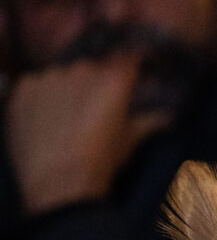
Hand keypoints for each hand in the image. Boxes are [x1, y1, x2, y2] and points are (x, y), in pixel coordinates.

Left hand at [5, 52, 162, 212]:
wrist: (58, 183)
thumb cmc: (101, 162)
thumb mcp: (130, 142)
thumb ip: (151, 122)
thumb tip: (170, 116)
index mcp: (113, 80)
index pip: (127, 57)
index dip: (131, 63)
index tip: (134, 70)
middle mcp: (81, 70)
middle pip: (92, 65)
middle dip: (97, 80)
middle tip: (98, 104)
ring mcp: (49, 76)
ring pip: (62, 74)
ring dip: (68, 87)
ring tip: (68, 116)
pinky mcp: (23, 88)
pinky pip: (36, 84)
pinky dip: (42, 96)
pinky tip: (46, 118)